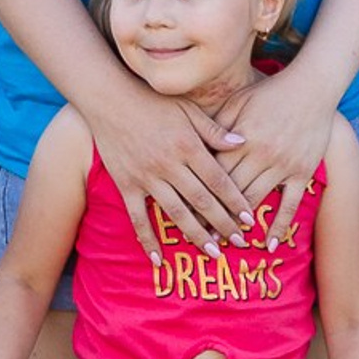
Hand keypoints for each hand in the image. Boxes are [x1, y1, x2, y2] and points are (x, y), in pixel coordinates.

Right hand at [86, 82, 254, 258]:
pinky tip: (159, 260)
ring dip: (195, 235)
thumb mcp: (188, 109)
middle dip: (223, 224)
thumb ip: (214, 130)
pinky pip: (138, 218)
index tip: (249, 220)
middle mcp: (169, 165)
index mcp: (188, 146)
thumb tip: (243, 143)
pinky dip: (147, 240)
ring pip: (175, 213)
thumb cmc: (153, 101)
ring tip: (212, 252)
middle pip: (202, 201)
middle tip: (239, 243)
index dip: (235, 201)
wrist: (109, 98)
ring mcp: (146, 177)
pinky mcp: (126, 185)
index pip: (218, 180)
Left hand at [206, 64, 334, 246]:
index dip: (198, 195)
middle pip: (231, 192)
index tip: (183, 214)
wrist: (312, 87)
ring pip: (256, 200)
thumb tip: (195, 146)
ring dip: (240, 224)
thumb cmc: (270, 93)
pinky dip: (280, 225)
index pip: (213, 174)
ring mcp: (283, 165)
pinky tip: (268, 244)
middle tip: (198, 237)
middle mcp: (261, 155)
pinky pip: (291, 203)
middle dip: (213, 216)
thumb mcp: (239, 101)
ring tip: (225, 243)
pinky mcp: (302, 171)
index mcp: (241, 139)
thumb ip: (217, 125)